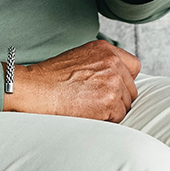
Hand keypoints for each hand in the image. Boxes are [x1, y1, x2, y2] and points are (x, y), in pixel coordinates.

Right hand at [4, 40, 141, 121]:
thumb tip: (116, 79)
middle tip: (95, 101)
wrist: (36, 89)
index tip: (113, 87)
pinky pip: (118, 118)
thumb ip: (101, 64)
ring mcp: (113, 82)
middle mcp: (113, 63)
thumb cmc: (50, 78)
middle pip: (131, 89)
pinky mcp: (110, 102)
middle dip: (118, 98)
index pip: (133, 66)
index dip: (124, 80)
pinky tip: (88, 114)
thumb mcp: (79, 58)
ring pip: (126, 105)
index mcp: (105, 50)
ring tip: (88, 107)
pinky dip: (105, 120)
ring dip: (111, 110)